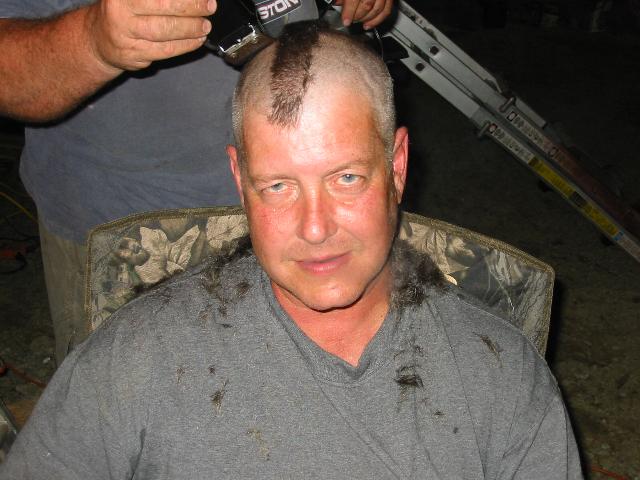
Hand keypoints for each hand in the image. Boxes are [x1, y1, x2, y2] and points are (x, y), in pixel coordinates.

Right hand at [85, 0, 216, 72]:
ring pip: (165, 31)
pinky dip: (185, 45)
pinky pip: (165, 50)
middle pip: (163, 7)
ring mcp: (125, 35)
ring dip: (190, 29)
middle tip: (209, 7)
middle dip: (191, 7)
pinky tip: (197, 40)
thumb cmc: (123, 11)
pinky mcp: (133, 55)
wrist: (98, 39)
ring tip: (205, 26)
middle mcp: (120, 11)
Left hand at [333, 0, 392, 29]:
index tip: (346, 21)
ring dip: (366, 19)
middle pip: (367, 5)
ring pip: (377, 9)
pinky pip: (386, 10)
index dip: (349, 11)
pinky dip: (377, 20)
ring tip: (358, 21)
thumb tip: (337, 2)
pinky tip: (368, 25)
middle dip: (357, 16)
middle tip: (350, 19)